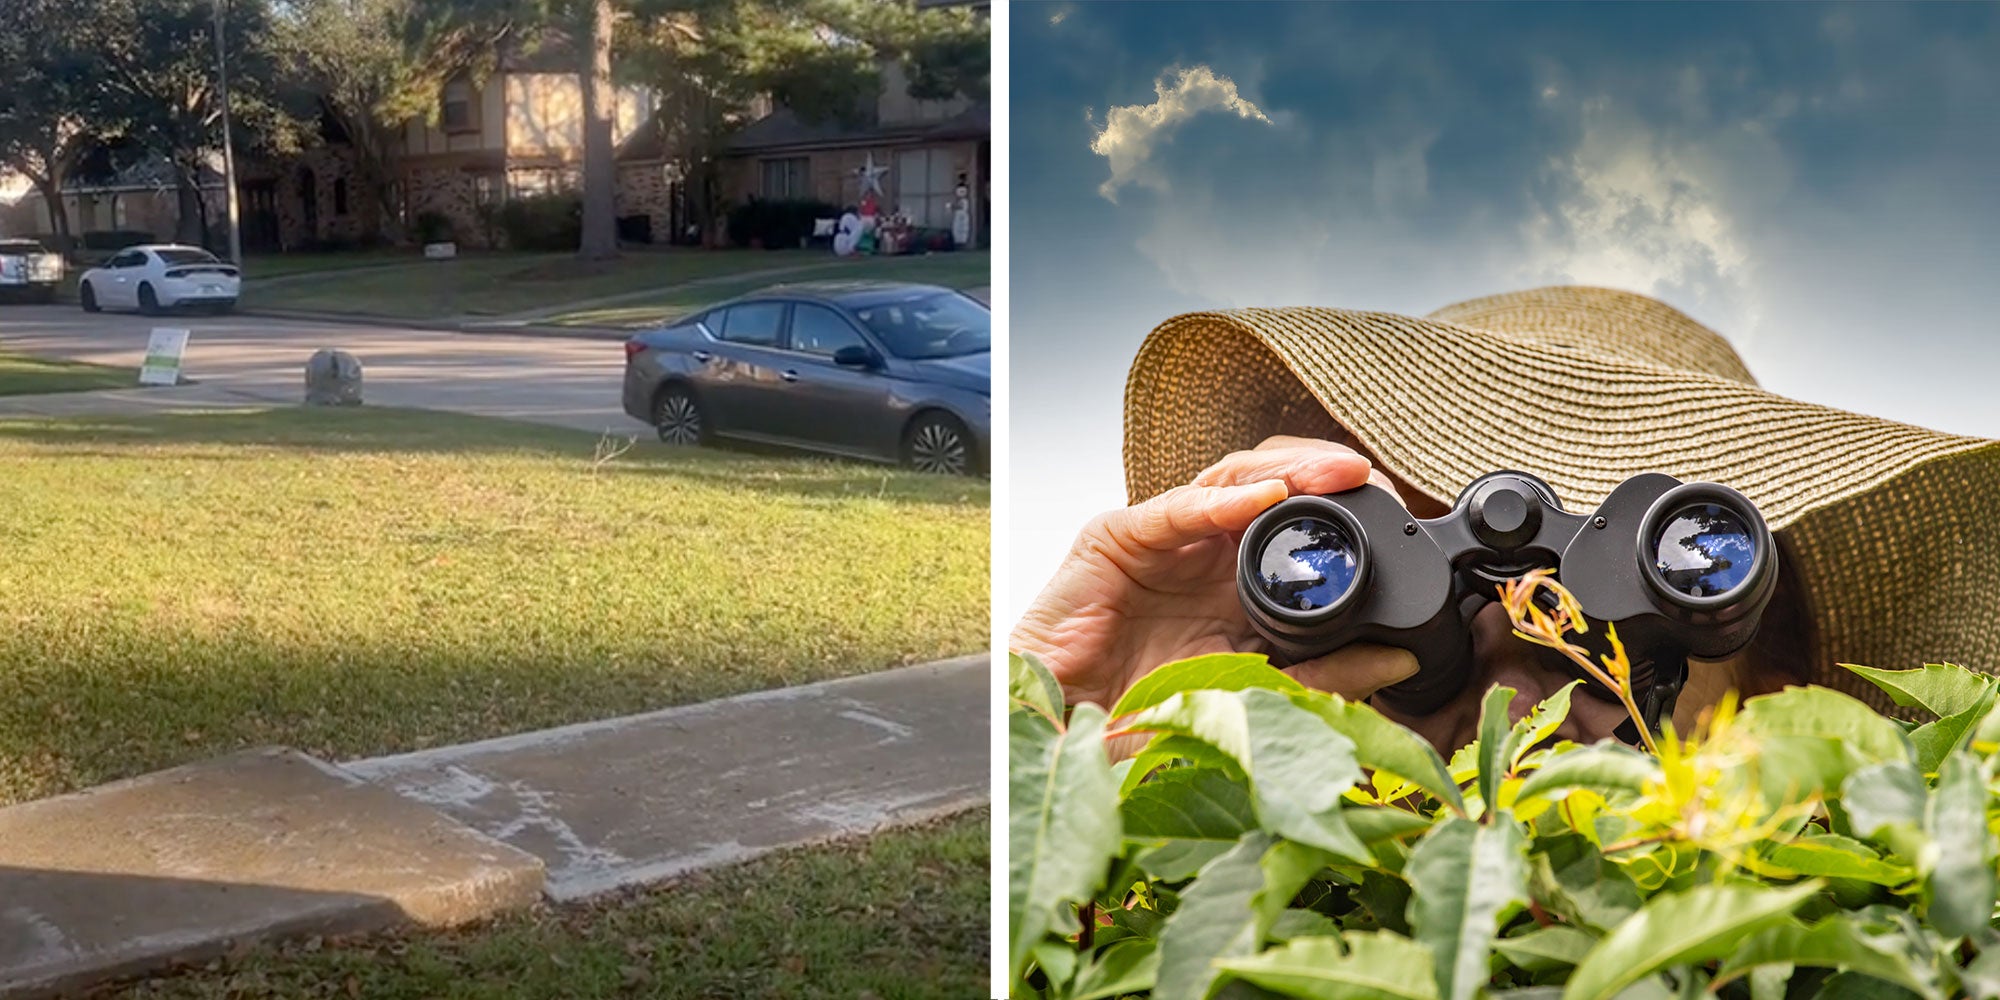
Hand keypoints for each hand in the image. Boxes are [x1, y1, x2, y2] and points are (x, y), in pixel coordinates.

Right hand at [1010, 436, 1422, 714]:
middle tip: (1372, 480)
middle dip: (1321, 477)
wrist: (1064, 738)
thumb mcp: (1252, 696)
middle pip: (1270, 492)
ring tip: (1334, 473)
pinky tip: (1266, 497)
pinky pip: (1175, 508)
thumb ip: (1323, 677)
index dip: (1346, 515)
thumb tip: (1402, 661)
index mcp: (1238, 586)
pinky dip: (1222, 501)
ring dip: (1286, 472)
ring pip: (1230, 484)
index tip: (1399, 518)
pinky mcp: (1118, 538)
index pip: (1299, 529)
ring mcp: (1163, 541)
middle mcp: (1203, 554)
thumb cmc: (1142, 717)